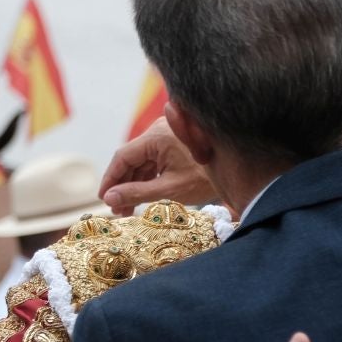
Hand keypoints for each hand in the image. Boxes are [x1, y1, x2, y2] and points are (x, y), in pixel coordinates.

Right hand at [99, 118, 214, 215]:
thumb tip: (108, 198)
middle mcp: (158, 131)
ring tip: (128, 209)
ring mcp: (167, 135)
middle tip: (117, 210)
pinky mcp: (174, 143)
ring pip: (142, 161)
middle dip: (123, 185)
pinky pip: (153, 160)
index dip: (110, 179)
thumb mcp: (169, 189)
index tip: (103, 198)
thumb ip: (137, 193)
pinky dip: (147, 177)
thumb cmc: (205, 178)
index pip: (123, 157)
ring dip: (134, 183)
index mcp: (156, 137)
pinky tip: (142, 196)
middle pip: (131, 159)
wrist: (238, 167)